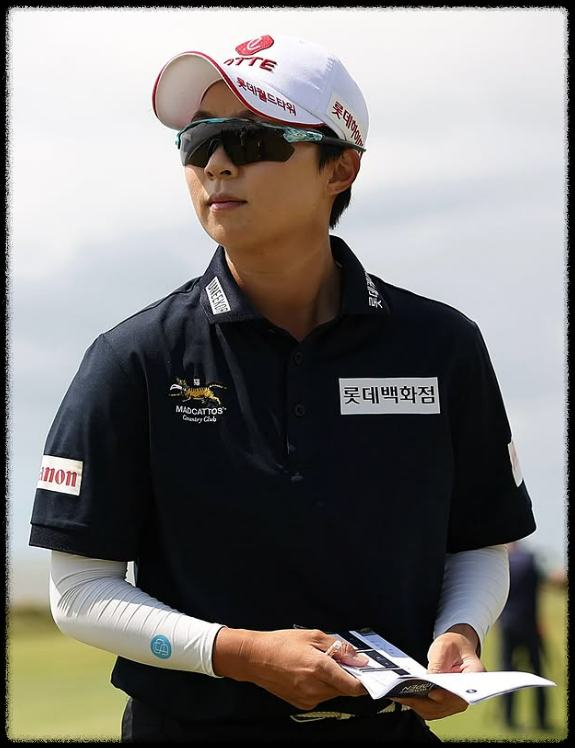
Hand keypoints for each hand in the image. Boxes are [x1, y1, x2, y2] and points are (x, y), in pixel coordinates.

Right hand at [213, 627, 368, 709]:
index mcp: (320, 668)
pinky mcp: (301, 704)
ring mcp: (308, 698)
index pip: (354, 686)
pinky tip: (309, 673)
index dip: (365, 682)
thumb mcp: (313, 636)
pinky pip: (321, 697)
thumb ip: (338, 648)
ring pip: (333, 693)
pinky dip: (322, 687)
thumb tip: (359, 660)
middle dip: (347, 677)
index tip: (371, 676)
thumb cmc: (282, 643)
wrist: (255, 658)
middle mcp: (315, 687)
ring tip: (318, 664)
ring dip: (333, 681)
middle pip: (345, 689)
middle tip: (340, 661)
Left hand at [391, 624, 485, 720]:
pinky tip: (406, 696)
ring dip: (418, 705)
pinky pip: (432, 709)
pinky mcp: (447, 703)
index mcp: (475, 676)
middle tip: (405, 695)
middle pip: (446, 705)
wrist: (456, 647)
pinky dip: (419, 705)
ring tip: (401, 696)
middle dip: (424, 701)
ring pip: (437, 711)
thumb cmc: (453, 645)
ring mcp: (457, 701)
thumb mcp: (444, 647)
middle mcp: (468, 693)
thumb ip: (438, 664)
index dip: (446, 696)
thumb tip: (429, 681)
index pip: (461, 692)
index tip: (432, 693)